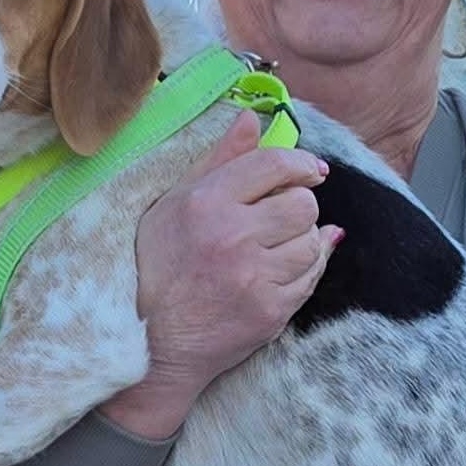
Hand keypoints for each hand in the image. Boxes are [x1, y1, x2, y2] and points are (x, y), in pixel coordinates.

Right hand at [105, 112, 342, 437]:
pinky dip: (304, 270)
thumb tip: (251, 120)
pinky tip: (284, 270)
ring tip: (277, 248)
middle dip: (299, 205)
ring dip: (302, 240)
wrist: (154, 344)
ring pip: (312, 241)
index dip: (301, 164)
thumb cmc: (157, 270)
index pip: (275, 164)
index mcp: (206, 201)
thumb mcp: (171, 205)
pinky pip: (310, 278)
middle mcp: (232, 236)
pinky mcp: (270, 311)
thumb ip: (217, 161)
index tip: (310, 171)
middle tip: (282, 217)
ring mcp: (254, 277)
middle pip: (303, 203)